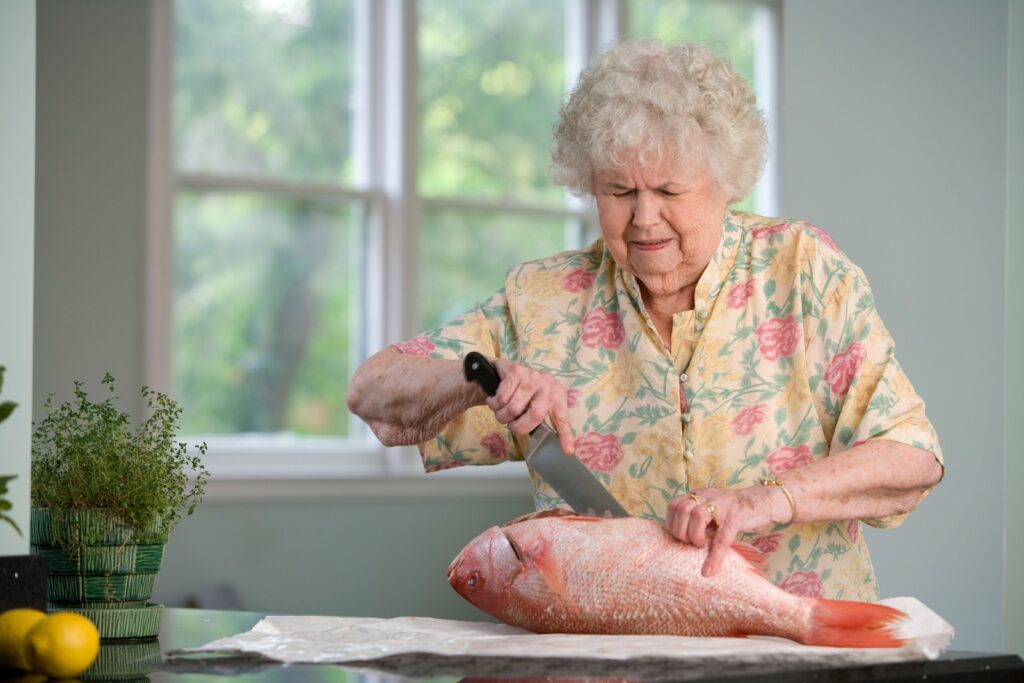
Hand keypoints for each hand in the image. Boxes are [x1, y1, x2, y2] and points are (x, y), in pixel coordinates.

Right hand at [485, 359, 574, 454]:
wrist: (499, 371)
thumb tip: (543, 440)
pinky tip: (494, 400)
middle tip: (511, 425)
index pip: (562, 417)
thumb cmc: (518, 392)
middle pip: (535, 415)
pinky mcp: (516, 371)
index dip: (565, 435)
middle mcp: (547, 384)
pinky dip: (494, 405)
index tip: (568, 451)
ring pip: (514, 408)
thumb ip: (539, 418)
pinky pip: (502, 399)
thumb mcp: (533, 403)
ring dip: (502, 416)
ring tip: (501, 411)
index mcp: (555, 394)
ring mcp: (532, 376)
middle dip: (518, 426)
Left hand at [665, 485, 787, 575]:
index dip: (671, 523)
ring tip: (700, 545)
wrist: (764, 502)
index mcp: (699, 495)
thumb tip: (680, 539)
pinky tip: (709, 570)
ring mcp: (723, 505)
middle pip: (682, 508)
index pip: (674, 505)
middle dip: (679, 530)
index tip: (677, 537)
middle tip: (690, 542)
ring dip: (693, 536)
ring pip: (696, 515)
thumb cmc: (734, 512)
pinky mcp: (737, 517)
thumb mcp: (712, 512)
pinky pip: (722, 537)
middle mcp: (708, 496)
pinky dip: (714, 556)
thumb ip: (697, 519)